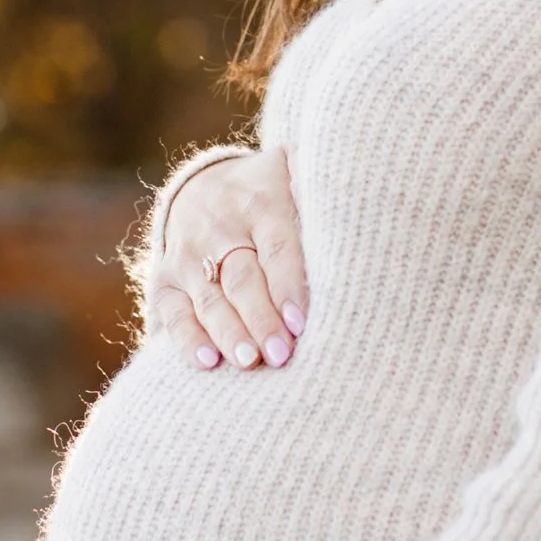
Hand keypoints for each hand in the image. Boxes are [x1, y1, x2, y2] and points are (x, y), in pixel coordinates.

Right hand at [151, 146, 307, 372]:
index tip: (301, 323)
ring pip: (209, 297)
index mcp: (261, 201)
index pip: (277, 247)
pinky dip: (187, 338)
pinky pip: (173, 311)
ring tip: (249, 362)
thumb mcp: (296, 177)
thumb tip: (374, 216)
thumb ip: (324, 194)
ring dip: (229, 332)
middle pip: (242, 278)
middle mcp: (220, 226)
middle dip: (261, 319)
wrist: (204, 186)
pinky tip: (207, 362)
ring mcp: (188, 253)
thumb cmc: (273, 195)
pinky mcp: (166, 277)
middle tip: (281, 355)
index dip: (288, 286)